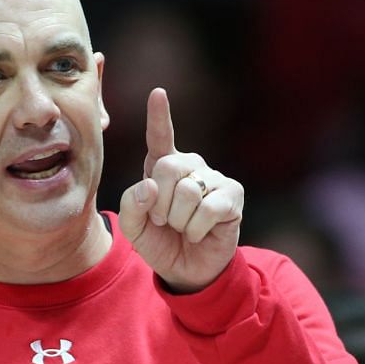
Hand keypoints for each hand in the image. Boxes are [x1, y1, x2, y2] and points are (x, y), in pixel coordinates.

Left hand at [119, 87, 242, 293]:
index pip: (160, 137)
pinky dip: (196, 228)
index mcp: (162, 167)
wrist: (187, 270)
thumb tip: (151, 185)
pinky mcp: (232, 196)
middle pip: (168, 167)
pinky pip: (208, 208)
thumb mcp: (134, 227)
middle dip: (159, 202)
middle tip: (162, 220)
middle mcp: (190, 166)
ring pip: (188, 191)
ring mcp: (213, 178)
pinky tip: (199, 233)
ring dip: (178, 220)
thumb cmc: (160, 242)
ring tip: (182, 228)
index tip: (158, 93)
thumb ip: (132, 204)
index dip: (159, 116)